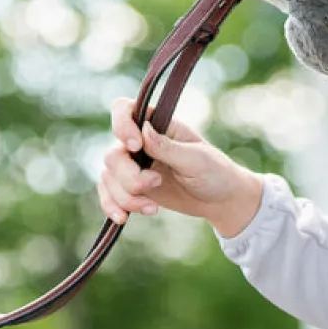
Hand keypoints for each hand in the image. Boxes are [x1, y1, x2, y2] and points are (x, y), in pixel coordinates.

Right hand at [98, 98, 262, 237]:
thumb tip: (143, 131)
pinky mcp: (131, 188)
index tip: (136, 146)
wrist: (219, 200)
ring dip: (126, 197)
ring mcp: (133, 165)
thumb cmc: (214, 171)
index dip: (121, 125)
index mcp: (157, 124)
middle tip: (156, 183)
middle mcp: (139, 142)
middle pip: (114, 154)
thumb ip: (168, 147)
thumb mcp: (196, 159)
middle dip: (130, 176)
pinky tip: (124, 219)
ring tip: (152, 208)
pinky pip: (108, 194)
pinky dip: (112, 206)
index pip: (123, 110)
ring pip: (109, 177)